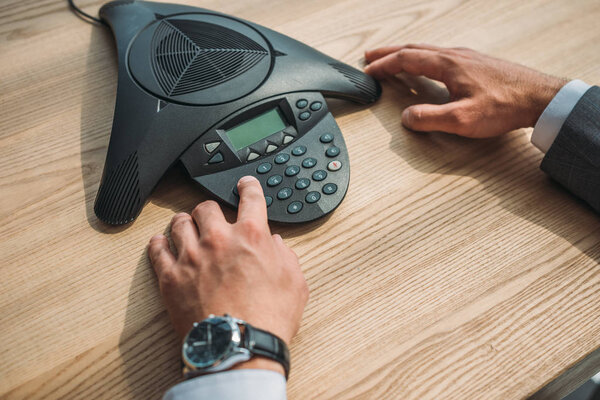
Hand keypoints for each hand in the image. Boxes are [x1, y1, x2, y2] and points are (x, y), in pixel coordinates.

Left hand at [148, 176, 308, 374]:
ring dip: (184, 222)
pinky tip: (161, 242)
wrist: (238, 346)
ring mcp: (191, 257)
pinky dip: (159, 244)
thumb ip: (286, 257)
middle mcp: (218, 240)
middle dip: (210, 209)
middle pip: (206, 207)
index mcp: (251, 236)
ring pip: (179, 223)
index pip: (250, 199)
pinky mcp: (171, 278)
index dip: (248, 186)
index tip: (244, 184)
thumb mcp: (295, 284)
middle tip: (212, 216)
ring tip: (186, 227)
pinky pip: (157, 250)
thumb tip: (276, 246)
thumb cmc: (268, 319)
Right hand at [364, 44, 566, 136]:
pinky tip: (427, 67)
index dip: (383, 64)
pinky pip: (441, 54)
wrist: (540, 98)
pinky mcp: (477, 63)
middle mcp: (455, 55)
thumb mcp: (462, 120)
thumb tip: (406, 117)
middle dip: (388, 52)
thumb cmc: (505, 106)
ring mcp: (467, 57)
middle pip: (413, 48)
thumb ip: (430, 118)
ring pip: (428, 49)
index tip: (369, 71)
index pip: (406, 58)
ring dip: (405, 53)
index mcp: (447, 64)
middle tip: (370, 56)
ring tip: (393, 60)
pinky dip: (423, 57)